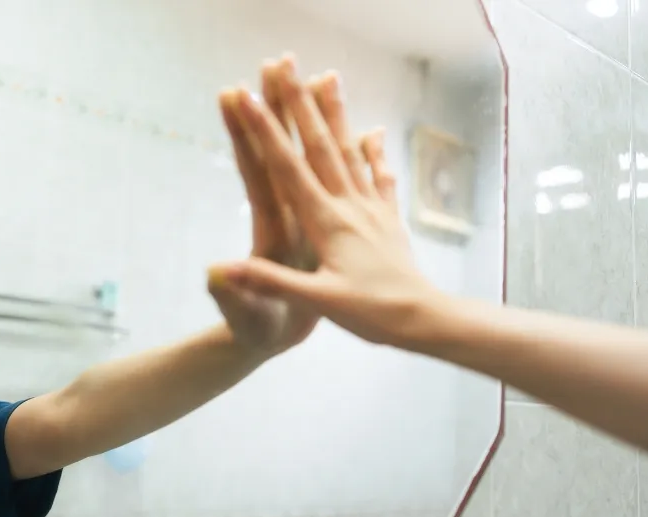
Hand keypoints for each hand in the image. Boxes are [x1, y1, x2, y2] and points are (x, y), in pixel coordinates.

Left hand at [206, 69, 329, 354]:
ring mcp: (302, 218)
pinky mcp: (319, 228)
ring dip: (309, 119)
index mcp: (270, 230)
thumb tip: (213, 273)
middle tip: (277, 61)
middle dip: (277, 107)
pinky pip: (334, 181)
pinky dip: (348, 156)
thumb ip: (234, 295)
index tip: (237, 94)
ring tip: (319, 77)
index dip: (248, 136)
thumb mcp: (248, 318)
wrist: (266, 343)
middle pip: (279, 151)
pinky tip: (364, 133)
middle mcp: (284, 215)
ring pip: (307, 158)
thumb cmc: (257, 333)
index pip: (257, 173)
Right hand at [211, 55, 441, 347]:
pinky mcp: (387, 218)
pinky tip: (371, 132)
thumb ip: (271, 281)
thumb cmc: (371, 313)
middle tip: (283, 65)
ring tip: (326, 77)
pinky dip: (372, 151)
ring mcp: (370, 208)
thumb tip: (222, 268)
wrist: (425, 320)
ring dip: (334, 113)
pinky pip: (378, 176)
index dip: (265, 131)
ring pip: (348, 151)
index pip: (288, 169)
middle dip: (298, 103)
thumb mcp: (317, 302)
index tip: (247, 97)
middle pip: (318, 145)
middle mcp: (348, 205)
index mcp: (326, 222)